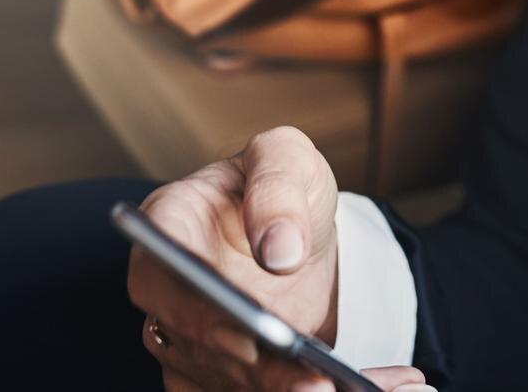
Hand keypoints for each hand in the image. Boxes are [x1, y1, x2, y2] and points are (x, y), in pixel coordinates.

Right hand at [128, 124, 430, 391]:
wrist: (297, 231)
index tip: (246, 332)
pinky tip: (368, 387)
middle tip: (316, 384)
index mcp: (169, 223)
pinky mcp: (217, 375)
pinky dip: (302, 391)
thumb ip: (278, 189)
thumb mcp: (287, 159)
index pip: (159, 270)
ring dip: (285, 391)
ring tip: (343, 388)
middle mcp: (168, 290)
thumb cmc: (281, 186)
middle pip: (195, 343)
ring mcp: (188, 338)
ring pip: (225, 381)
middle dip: (255, 370)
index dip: (195, 307)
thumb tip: (278, 249)